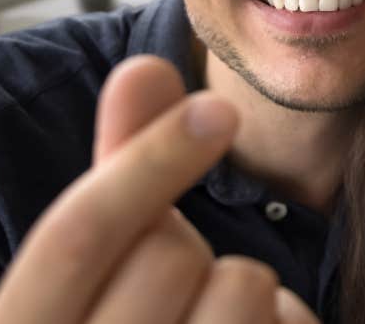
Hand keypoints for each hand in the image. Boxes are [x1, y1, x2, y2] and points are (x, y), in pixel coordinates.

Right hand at [0, 55, 316, 323]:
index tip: (218, 106)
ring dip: (250, 291)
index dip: (148, 158)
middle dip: (193, 248)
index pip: (75, 234)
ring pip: (244, 283)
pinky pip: (289, 323)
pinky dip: (287, 323)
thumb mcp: (93, 278)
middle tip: (176, 293)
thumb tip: (143, 67)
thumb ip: (121, 176)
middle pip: (171, 253)